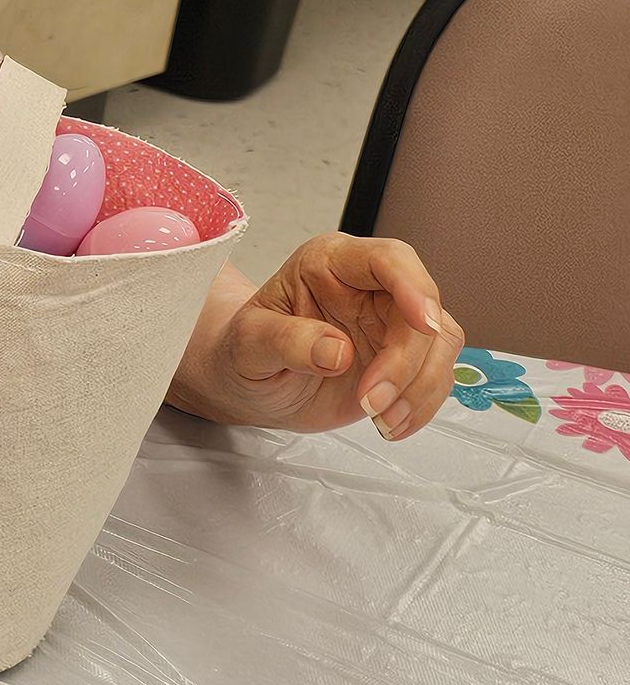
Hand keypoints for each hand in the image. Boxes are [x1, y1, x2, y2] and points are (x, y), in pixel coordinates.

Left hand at [172, 237, 462, 439]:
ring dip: (420, 388)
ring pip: (439, 344)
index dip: (413, 286)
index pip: (388, 259)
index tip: (423, 324)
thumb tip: (336, 351)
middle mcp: (369, 287)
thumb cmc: (244, 352)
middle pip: (422, 310)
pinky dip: (422, 405)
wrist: (249, 385)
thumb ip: (287, 341)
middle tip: (372, 402)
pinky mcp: (404, 358)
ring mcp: (391, 322)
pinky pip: (436, 375)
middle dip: (407, 362)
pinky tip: (389, 425)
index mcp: (330, 264)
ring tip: (381, 421)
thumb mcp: (249, 344)